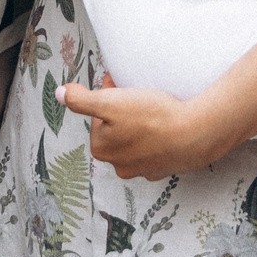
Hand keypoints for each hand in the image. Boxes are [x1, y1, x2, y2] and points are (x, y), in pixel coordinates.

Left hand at [58, 80, 230, 178]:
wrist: (195, 135)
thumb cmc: (152, 117)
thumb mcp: (110, 102)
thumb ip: (82, 100)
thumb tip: (60, 94)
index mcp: (102, 149)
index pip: (100, 116)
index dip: (110, 97)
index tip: (123, 86)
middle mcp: (119, 165)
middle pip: (117, 129)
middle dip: (124, 112)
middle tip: (141, 96)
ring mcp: (143, 170)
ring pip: (136, 140)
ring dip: (141, 125)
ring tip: (157, 109)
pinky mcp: (164, 169)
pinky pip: (156, 149)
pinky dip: (159, 137)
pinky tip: (168, 126)